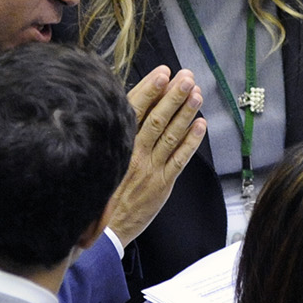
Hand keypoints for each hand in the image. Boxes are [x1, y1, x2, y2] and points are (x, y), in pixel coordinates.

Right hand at [103, 67, 205, 242]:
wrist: (105, 229)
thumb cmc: (102, 192)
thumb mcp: (102, 159)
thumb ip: (117, 135)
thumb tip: (130, 107)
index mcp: (117, 144)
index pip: (134, 110)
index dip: (150, 89)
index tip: (162, 73)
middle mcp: (134, 154)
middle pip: (156, 119)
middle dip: (173, 96)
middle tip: (186, 78)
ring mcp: (150, 168)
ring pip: (170, 135)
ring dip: (185, 113)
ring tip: (197, 94)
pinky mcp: (162, 184)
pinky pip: (179, 159)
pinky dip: (191, 141)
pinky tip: (200, 125)